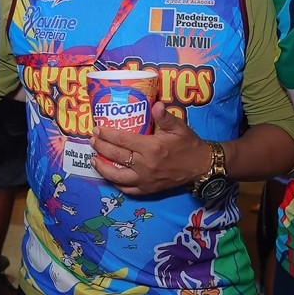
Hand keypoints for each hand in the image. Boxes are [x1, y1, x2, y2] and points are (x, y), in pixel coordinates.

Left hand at [90, 102, 208, 194]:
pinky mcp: (148, 190)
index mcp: (152, 148)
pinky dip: (116, 184)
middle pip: (116, 156)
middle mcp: (146, 166)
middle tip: (92, 140)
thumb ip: (165, 116)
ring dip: (103, 168)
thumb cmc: (189, 144)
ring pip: (117, 176)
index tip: (97, 129)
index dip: (107, 134)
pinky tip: (109, 176)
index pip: (123, 140)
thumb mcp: (180, 127)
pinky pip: (127, 190)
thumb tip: (156, 104)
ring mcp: (146, 180)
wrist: (201, 166)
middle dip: (101, 147)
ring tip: (93, 159)